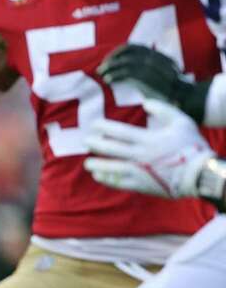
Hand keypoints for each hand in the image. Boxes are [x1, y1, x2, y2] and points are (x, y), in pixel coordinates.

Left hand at [85, 99, 213, 197]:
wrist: (200, 173)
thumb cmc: (191, 146)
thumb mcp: (182, 122)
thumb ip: (164, 110)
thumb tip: (146, 103)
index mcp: (148, 139)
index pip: (120, 132)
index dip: (104, 127)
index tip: (94, 124)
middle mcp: (140, 155)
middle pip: (111, 149)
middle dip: (96, 144)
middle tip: (85, 141)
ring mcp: (139, 171)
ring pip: (112, 167)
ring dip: (98, 165)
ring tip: (87, 162)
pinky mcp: (141, 184)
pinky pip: (119, 182)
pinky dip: (107, 179)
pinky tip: (98, 176)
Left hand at [98, 44, 207, 122]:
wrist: (184, 99)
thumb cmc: (168, 89)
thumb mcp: (158, 73)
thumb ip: (144, 68)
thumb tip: (122, 68)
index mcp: (157, 55)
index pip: (133, 47)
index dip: (117, 52)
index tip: (108, 61)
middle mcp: (155, 57)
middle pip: (127, 51)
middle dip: (111, 59)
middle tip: (101, 68)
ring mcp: (152, 67)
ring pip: (125, 62)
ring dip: (110, 68)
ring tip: (102, 75)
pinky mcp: (148, 78)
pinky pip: (127, 74)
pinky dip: (115, 76)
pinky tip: (108, 81)